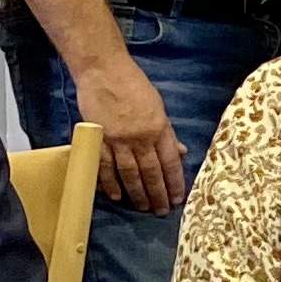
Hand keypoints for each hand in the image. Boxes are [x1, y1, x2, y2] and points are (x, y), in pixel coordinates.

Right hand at [76, 52, 189, 212]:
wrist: (103, 70)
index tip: (178, 198)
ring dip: (137, 193)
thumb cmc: (133, 84)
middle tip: (161, 211)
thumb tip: (180, 152)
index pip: (170, 162)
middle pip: (151, 172)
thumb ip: (167, 132)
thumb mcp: (158, 106)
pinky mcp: (99, 139)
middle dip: (157, 194)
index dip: (175, 182)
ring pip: (130, 174)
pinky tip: (117, 196)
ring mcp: (118, 140)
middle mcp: (141, 137)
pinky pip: (105, 167)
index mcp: (159, 128)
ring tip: (143, 207)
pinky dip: (111, 183)